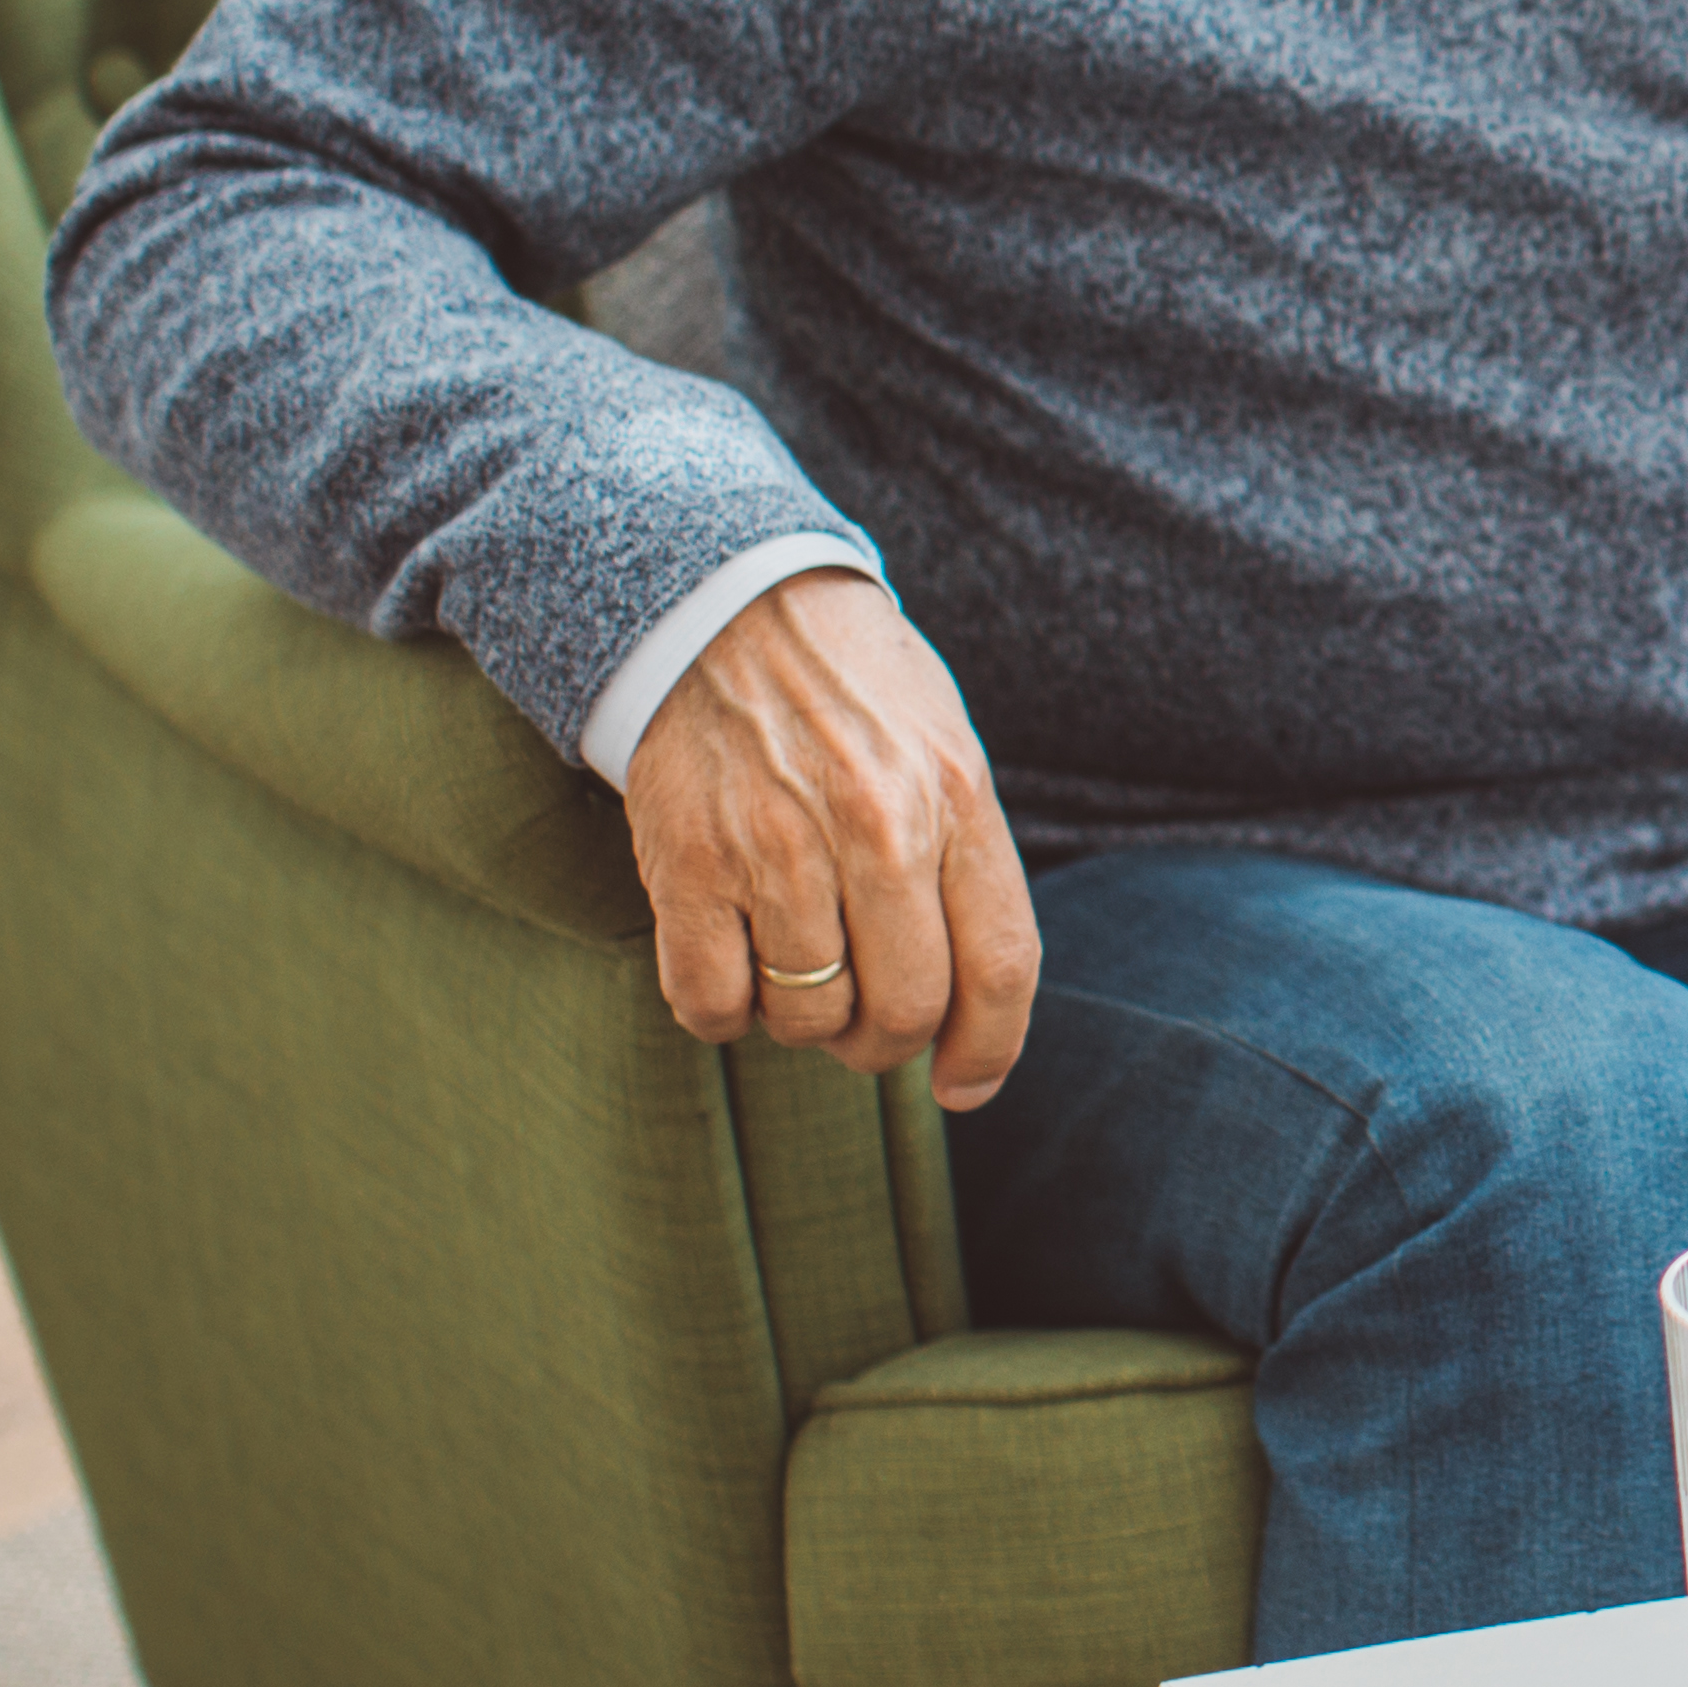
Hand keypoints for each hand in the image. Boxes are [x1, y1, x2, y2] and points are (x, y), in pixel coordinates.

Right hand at [620, 569, 1040, 1110]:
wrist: (723, 603)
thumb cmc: (851, 688)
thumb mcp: (944, 747)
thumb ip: (967, 861)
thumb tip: (978, 1003)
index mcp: (957, 798)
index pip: (1002, 966)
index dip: (991, 1048)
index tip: (966, 1083)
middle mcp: (877, 827)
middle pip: (906, 1010)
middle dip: (888, 1042)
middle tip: (865, 1020)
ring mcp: (777, 848)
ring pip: (808, 1017)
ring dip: (803, 1021)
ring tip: (796, 966)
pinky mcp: (685, 864)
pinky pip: (711, 1003)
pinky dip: (723, 1012)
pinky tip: (731, 967)